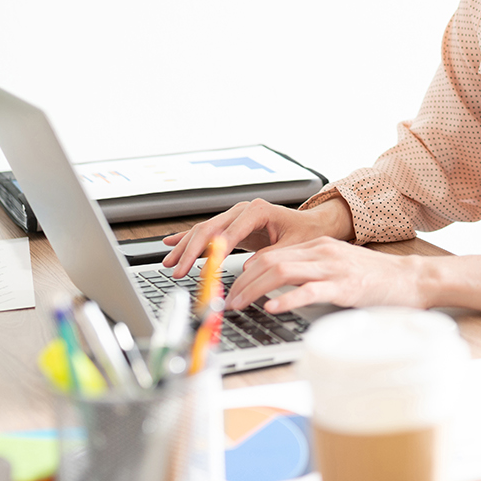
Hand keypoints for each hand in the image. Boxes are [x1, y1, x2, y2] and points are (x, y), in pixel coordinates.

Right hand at [161, 195, 352, 277]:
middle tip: (178, 270)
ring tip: (169, 263)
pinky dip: (186, 238)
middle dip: (190, 251)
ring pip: (203, 231)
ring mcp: (234, 216)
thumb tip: (251, 268)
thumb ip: (272, 255)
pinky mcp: (231, 226)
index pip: (229, 232)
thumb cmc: (304, 233)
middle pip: (209, 230)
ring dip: (184, 247)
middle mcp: (242, 210)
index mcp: (258, 211)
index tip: (203, 268)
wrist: (311, 224)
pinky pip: (205, 232)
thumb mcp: (293, 247)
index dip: (214, 252)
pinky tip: (170, 242)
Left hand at [223, 237, 425, 313]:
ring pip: (282, 271)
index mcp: (317, 247)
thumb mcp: (336, 266)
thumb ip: (309, 271)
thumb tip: (274, 284)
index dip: (242, 270)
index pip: (270, 253)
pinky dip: (287, 299)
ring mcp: (333, 269)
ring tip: (238, 304)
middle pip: (269, 260)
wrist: (411, 279)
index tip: (228, 286)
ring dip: (254, 289)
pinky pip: (310, 291)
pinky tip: (272, 308)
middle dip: (240, 281)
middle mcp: (321, 252)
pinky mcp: (345, 287)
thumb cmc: (375, 278)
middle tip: (225, 299)